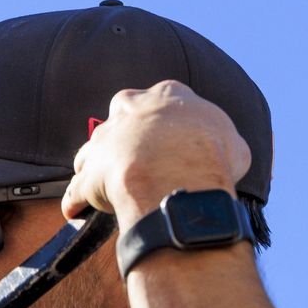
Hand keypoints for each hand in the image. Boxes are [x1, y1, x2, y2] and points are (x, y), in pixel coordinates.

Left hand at [62, 80, 252, 226]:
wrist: (177, 174)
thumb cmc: (211, 154)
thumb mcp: (234, 143)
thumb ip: (224, 144)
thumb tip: (228, 155)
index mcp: (167, 96)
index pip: (163, 100)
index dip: (166, 122)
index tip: (171, 136)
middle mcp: (129, 110)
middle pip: (120, 119)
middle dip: (124, 135)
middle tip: (136, 157)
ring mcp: (104, 140)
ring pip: (93, 151)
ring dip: (96, 167)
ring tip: (102, 187)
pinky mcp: (89, 172)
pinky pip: (75, 189)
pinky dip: (74, 200)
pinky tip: (72, 211)